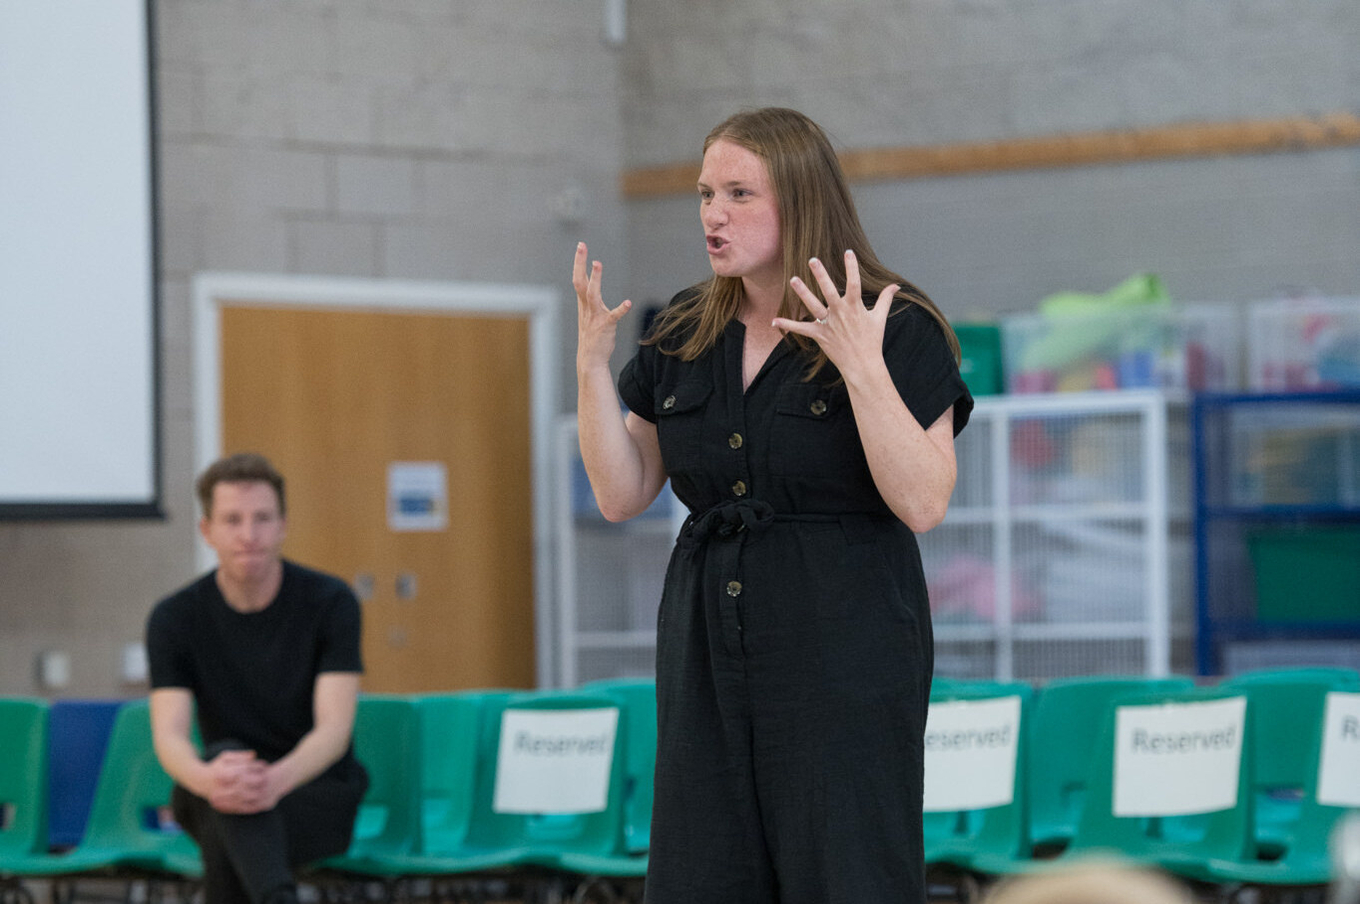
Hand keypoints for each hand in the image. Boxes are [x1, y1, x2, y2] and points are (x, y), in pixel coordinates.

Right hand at [204, 749, 277, 814]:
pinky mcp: (222, 804)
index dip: (255, 766)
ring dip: (254, 793)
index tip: (265, 764)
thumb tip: (254, 755)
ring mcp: (221, 796)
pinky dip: (247, 805)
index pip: (242, 768)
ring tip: (265, 790)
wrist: (200, 782)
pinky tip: (257, 802)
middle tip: (267, 777)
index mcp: (222, 772)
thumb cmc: (215, 766)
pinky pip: (236, 806)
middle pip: (243, 782)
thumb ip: (239, 756)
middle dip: (257, 780)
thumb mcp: (225, 757)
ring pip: (241, 796)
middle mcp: (221, 785)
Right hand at [573, 242, 631, 370]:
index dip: (579, 262)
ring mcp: (595, 316)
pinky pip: (613, 316)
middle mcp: (587, 308)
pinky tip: (628, 303)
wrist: (590, 359)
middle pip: (580, 282)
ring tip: (597, 263)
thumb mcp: (588, 314)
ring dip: (595, 279)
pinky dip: (620, 309)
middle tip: (581, 245)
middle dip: (580, 263)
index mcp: (583, 304)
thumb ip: (590, 299)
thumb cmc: (592, 337)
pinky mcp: (605, 326)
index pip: (579, 279)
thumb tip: (591, 282)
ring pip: (592, 294)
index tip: (581, 246)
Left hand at [772, 250, 897, 381]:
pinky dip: (788, 325)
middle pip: (829, 290)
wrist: (863, 365)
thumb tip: (896, 286)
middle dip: (821, 275)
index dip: (852, 267)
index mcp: (855, 307)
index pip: (854, 282)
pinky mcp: (820, 335)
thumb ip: (885, 299)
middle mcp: (840, 313)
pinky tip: (774, 321)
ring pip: (813, 305)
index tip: (848, 251)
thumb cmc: (872, 341)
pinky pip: (801, 329)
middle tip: (812, 260)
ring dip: (802, 293)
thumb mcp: (880, 318)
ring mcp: (829, 324)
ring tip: (793, 279)